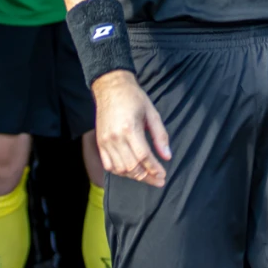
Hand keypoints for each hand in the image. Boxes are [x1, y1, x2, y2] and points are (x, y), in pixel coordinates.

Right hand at [91, 70, 171, 187]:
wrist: (111, 87)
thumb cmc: (133, 97)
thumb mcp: (152, 113)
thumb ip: (160, 136)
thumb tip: (167, 156)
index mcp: (130, 128)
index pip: (144, 157)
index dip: (154, 169)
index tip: (163, 175)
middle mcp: (115, 137)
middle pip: (132, 166)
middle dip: (147, 177)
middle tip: (158, 180)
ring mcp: (105, 141)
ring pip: (120, 169)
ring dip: (134, 176)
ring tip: (147, 176)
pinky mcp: (100, 142)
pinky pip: (108, 165)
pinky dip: (120, 171)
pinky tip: (130, 171)